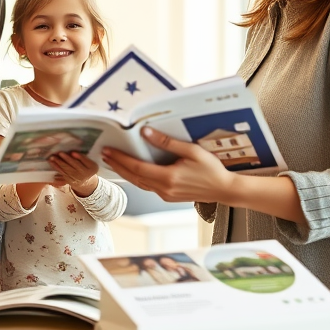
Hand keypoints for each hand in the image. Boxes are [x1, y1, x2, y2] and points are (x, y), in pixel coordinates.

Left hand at [49, 152, 98, 196]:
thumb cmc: (87, 168)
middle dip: (67, 159)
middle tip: (60, 153)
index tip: (73, 152)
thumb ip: (84, 157)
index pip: (85, 161)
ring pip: (67, 169)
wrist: (86, 182)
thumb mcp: (90, 163)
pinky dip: (56, 167)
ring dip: (59, 162)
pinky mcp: (69, 180)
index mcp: (92, 167)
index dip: (79, 157)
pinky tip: (51, 162)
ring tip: (53, 157)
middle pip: (75, 165)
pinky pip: (62, 172)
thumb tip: (72, 151)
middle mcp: (85, 173)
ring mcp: (76, 178)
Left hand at [101, 126, 234, 201]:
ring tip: (113, 162)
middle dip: (118, 165)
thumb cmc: (212, 169)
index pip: (137, 168)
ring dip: (125, 172)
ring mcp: (166, 195)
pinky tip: (132, 171)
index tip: (108, 150)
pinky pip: (147, 187)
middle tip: (104, 154)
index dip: (120, 159)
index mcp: (168, 178)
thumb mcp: (191, 151)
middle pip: (134, 177)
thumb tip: (145, 133)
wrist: (225, 190)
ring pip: (139, 184)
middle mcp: (164, 189)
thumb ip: (167, 142)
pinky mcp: (169, 197)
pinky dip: (136, 178)